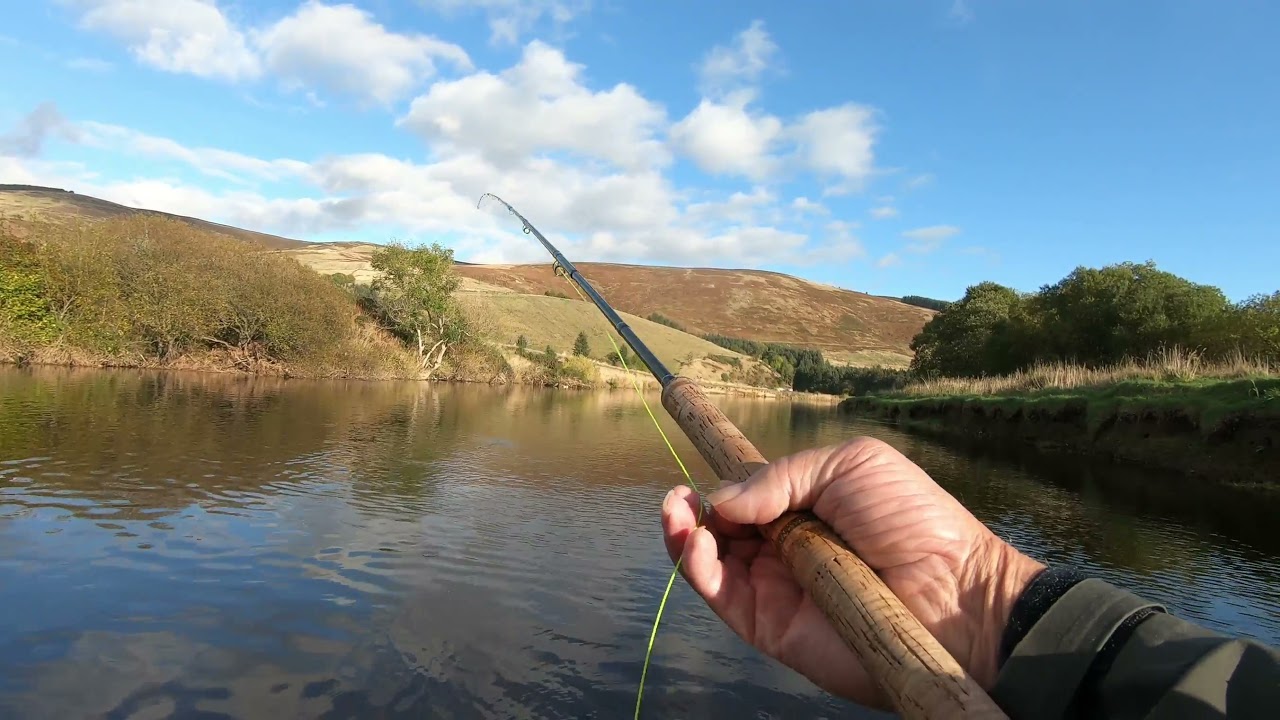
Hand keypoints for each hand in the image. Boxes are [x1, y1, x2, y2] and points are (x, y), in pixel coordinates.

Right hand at [661, 437, 1044, 708]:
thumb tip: (720, 498)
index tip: (695, 468)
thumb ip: (781, 476)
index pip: (746, 497)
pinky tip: (696, 544)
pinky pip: (724, 598)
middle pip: (720, 530)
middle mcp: (786, 549)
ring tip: (676, 513)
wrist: (955, 593)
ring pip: (712, 564)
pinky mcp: (772, 628)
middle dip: (692, 510)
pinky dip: (698, 570)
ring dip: (684, 536)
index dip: (719, 486)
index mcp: (806, 508)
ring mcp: (777, 589)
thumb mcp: (849, 466)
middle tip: (677, 497)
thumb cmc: (913, 520)